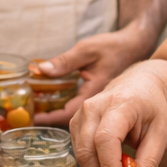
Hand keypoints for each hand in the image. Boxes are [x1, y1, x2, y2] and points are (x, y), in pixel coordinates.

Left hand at [32, 24, 154, 126]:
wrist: (136, 45)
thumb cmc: (114, 47)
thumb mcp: (88, 50)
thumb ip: (66, 61)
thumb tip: (42, 70)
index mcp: (94, 94)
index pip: (68, 113)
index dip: (49, 117)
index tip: (32, 116)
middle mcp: (98, 103)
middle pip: (72, 120)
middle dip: (51, 117)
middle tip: (30, 112)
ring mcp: (100, 103)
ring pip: (78, 117)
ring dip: (58, 111)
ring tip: (38, 107)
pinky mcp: (100, 99)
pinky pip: (82, 109)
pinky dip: (67, 104)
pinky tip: (55, 98)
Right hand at [68, 62, 166, 166]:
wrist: (138, 86)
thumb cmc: (151, 109)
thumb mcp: (161, 132)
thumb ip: (150, 159)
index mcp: (120, 104)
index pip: (105, 139)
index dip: (109, 166)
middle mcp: (93, 106)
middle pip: (87, 149)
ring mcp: (80, 114)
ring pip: (80, 153)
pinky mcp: (74, 123)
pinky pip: (78, 151)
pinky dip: (91, 165)